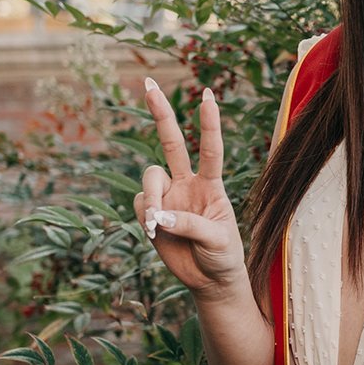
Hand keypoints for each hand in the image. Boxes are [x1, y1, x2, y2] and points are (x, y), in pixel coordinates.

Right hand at [133, 76, 250, 302]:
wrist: (209, 281)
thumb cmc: (223, 257)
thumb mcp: (218, 241)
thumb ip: (192, 225)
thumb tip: (160, 217)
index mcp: (212, 184)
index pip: (211, 148)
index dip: (209, 123)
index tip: (207, 94)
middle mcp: (187, 183)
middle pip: (171, 142)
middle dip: (161, 113)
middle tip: (148, 83)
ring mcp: (167, 197)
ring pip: (150, 178)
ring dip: (152, 198)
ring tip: (158, 227)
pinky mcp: (152, 214)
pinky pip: (141, 204)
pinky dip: (146, 217)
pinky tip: (156, 234)